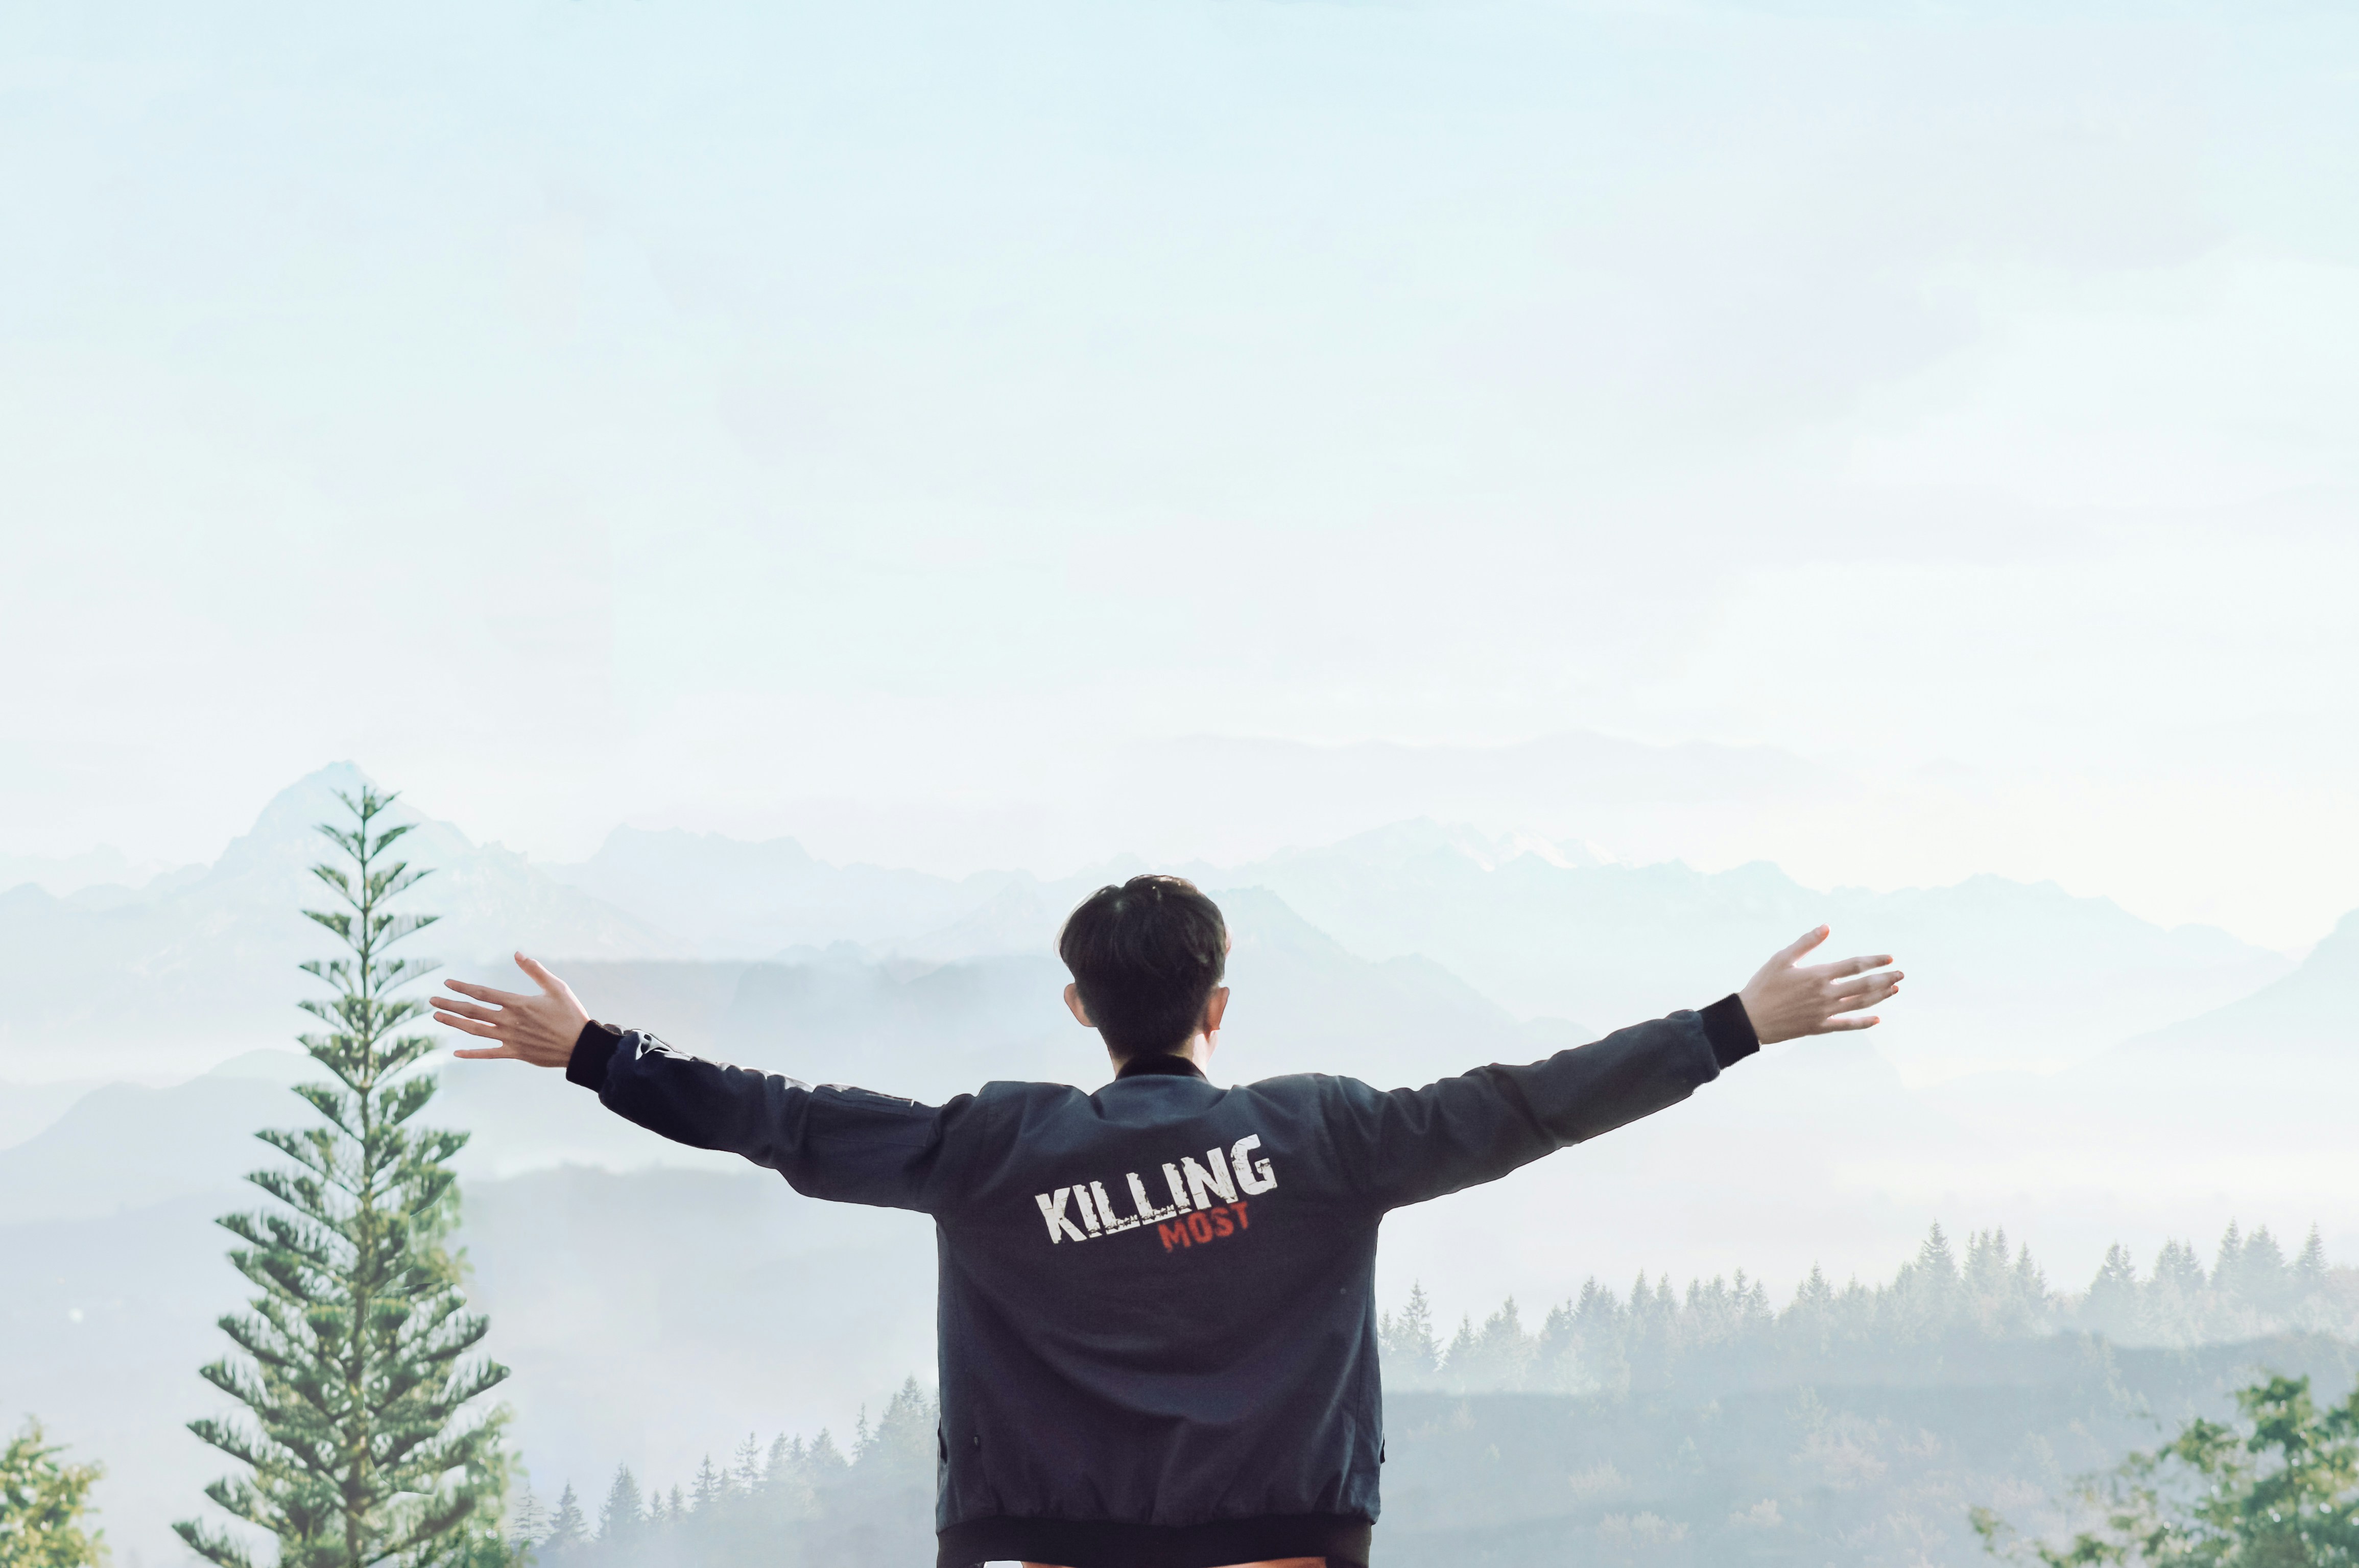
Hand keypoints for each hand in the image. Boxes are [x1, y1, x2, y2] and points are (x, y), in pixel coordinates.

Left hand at [435, 953, 591, 1067]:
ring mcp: (510, 1038)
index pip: (483, 993)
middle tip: (432, 1000)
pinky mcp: (515, 1053)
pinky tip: (456, 1053)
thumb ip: (535, 970)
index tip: (448, 982)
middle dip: (450, 1004)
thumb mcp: (556, 987)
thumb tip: (517, 954)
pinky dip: (472, 1053)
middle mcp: (509, 1021)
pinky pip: (488, 1053)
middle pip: (472, 1011)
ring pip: (475, 1030)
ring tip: (437, 1017)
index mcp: (518, 1003)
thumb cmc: (570, 1014)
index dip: (463, 987)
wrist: (580, 1046)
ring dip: (454, 1023)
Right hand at [1737, 926, 1900, 1043]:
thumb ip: (1806, 942)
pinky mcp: (1819, 1027)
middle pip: (1864, 985)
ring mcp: (1824, 1012)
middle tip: (1901, 974)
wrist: (1750, 1019)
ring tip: (1894, 989)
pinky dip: (1863, 1022)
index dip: (1874, 960)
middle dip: (1885, 978)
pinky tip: (1877, 1019)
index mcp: (1818, 975)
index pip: (1855, 965)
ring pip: (1860, 1004)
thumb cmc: (1763, 985)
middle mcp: (1826, 994)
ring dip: (1879, 997)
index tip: (1890, 958)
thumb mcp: (1781, 959)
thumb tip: (1827, 927)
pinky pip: (1847, 1025)